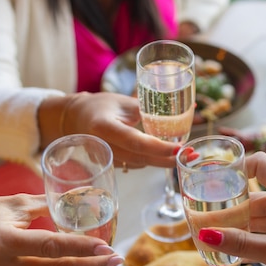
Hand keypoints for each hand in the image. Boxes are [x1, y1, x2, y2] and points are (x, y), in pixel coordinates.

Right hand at [60, 92, 178, 168]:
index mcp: (104, 127)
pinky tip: (166, 154)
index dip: (158, 147)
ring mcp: (106, 158)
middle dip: (167, 158)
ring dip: (162, 160)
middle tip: (190, 155)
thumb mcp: (123, 102)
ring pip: (140, 163)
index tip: (180, 147)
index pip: (135, 141)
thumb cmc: (100, 106)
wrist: (75, 119)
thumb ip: (149, 109)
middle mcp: (104, 146)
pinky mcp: (111, 164)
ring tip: (184, 154)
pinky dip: (151, 159)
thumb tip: (188, 107)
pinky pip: (136, 163)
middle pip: (141, 158)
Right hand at [197, 152, 265, 265]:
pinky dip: (249, 244)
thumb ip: (242, 245)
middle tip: (197, 219)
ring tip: (208, 239)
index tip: (212, 179)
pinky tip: (229, 255)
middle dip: (227, 209)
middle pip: (252, 198)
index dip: (237, 167)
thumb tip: (206, 235)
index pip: (261, 166)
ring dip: (236, 229)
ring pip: (257, 220)